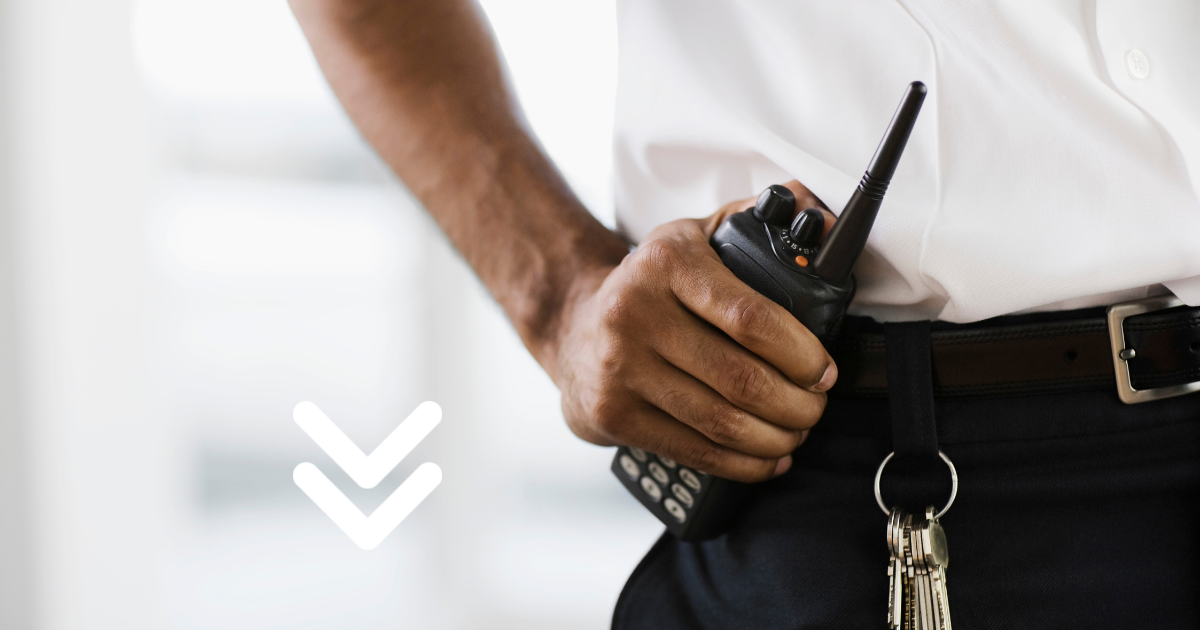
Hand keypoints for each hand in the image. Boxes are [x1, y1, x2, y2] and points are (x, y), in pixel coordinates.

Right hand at [550, 181, 838, 482]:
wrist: (573, 324)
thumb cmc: (649, 286)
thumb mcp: (692, 239)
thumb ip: (752, 220)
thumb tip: (816, 209)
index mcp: (666, 263)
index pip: (749, 317)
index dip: (799, 352)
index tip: (823, 370)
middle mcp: (635, 313)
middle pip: (741, 379)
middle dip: (797, 404)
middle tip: (816, 406)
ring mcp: (620, 369)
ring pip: (721, 422)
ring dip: (776, 437)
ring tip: (796, 431)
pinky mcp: (613, 414)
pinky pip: (694, 450)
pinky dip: (742, 464)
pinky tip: (766, 457)